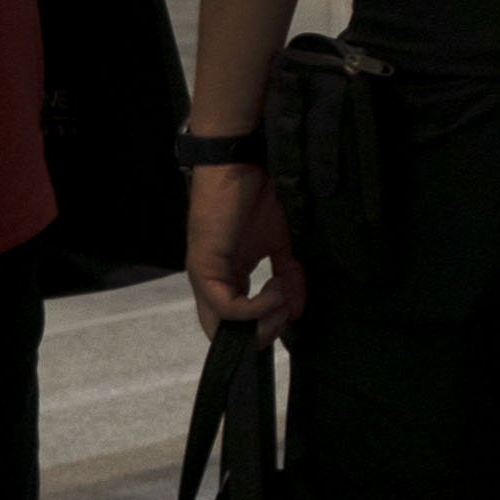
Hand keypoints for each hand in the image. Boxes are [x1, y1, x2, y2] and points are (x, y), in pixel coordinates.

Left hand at [190, 161, 302, 335]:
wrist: (240, 163)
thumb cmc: (257, 195)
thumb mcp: (281, 243)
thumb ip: (289, 276)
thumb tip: (296, 311)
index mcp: (229, 277)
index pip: (238, 323)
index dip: (266, 328)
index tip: (293, 313)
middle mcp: (212, 282)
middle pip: (225, 332)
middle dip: (262, 335)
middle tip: (288, 318)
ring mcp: (205, 276)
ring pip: (221, 326)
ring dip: (260, 324)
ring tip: (284, 303)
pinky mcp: (204, 268)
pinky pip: (226, 306)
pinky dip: (255, 308)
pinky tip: (275, 290)